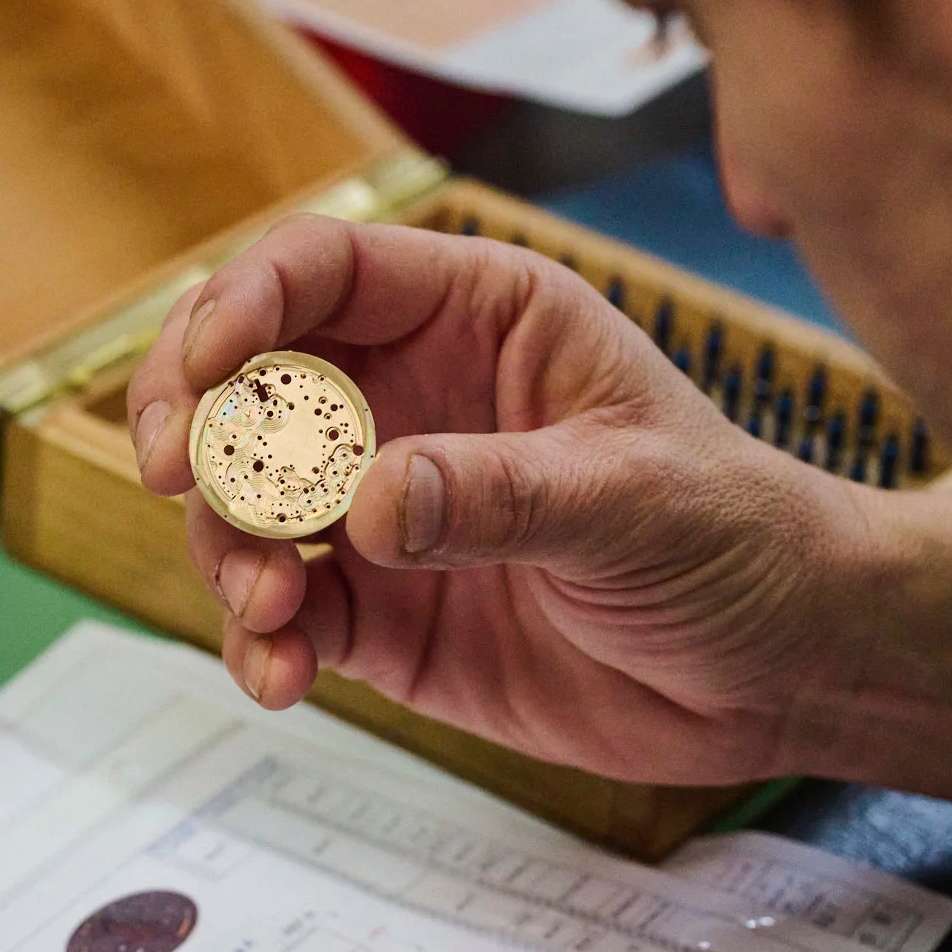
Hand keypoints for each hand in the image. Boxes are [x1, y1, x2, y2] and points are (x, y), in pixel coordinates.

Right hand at [126, 214, 882, 785]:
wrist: (779, 670)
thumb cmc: (735, 538)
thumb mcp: (633, 499)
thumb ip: (499, 494)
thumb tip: (368, 506)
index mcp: (472, 320)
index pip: (324, 272)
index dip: (245, 302)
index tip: (206, 366)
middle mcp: (405, 402)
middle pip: (247, 380)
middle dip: (192, 420)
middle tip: (172, 472)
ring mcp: (382, 511)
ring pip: (244, 504)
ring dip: (227, 548)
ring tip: (269, 605)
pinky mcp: (379, 611)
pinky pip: (283, 616)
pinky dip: (261, 644)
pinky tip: (283, 678)